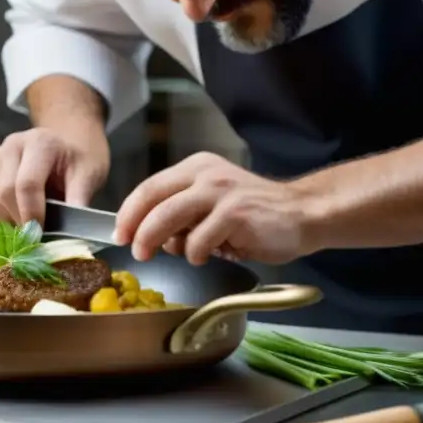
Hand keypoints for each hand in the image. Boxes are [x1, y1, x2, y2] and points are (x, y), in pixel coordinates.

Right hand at [0, 127, 109, 224]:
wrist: (65, 147)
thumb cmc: (76, 162)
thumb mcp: (88, 175)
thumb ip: (79, 199)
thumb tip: (73, 230)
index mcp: (41, 142)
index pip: (27, 183)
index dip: (32, 213)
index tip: (42, 233)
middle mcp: (12, 144)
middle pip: (6, 192)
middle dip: (21, 219)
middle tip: (39, 232)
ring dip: (11, 218)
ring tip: (32, 218)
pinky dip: (1, 215)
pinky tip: (19, 210)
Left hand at [112, 152, 314, 265]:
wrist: (302, 213)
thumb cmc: (255, 214)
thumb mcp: (213, 202)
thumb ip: (183, 212)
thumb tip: (150, 236)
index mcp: (196, 168)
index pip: (149, 187)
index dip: (129, 212)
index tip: (120, 234)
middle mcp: (205, 174)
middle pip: (153, 199)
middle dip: (137, 229)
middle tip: (136, 251)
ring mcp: (221, 192)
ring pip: (170, 217)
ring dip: (158, 241)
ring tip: (166, 254)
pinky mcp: (236, 213)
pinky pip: (200, 240)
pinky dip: (197, 254)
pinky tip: (210, 255)